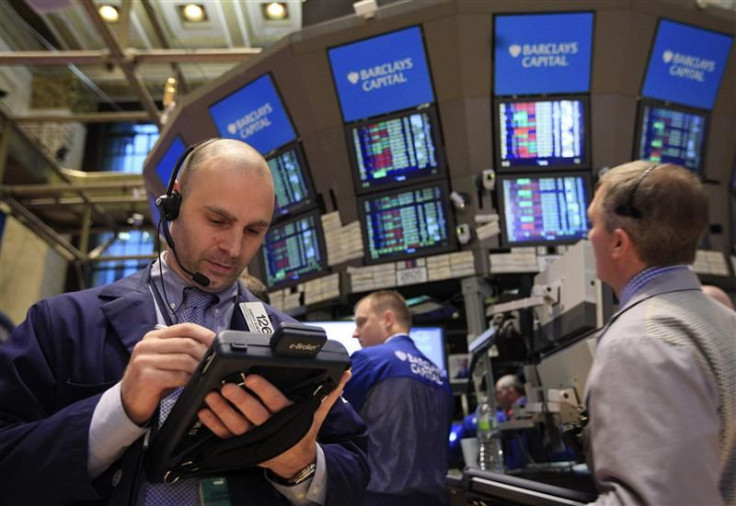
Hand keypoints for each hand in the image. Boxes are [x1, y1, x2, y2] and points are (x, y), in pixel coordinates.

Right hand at [120, 323, 214, 424]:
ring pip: (184, 359)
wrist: (128, 402)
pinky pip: (177, 376)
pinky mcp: (145, 376)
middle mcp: (147, 344)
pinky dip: (190, 380)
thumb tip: (212, 345)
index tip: (218, 343)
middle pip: (187, 343)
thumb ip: (182, 350)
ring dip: (200, 368)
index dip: (205, 334)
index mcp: (154, 336)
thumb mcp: (166, 359)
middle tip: (216, 364)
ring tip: (207, 375)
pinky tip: (195, 384)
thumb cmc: (153, 380)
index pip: (185, 328)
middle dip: (205, 354)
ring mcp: (144, 359)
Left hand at [198, 370, 351, 478]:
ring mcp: (254, 439)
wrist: (294, 459)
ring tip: (211, 396)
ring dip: (222, 411)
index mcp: (288, 418)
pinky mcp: (242, 445)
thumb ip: (328, 392)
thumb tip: (345, 374)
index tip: (251, 377)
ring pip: (236, 426)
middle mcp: (270, 429)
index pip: (275, 402)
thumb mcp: (317, 413)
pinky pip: (225, 436)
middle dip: (239, 399)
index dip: (263, 390)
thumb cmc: (303, 430)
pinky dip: (213, 425)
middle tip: (226, 385)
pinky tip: (204, 412)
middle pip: (253, 415)